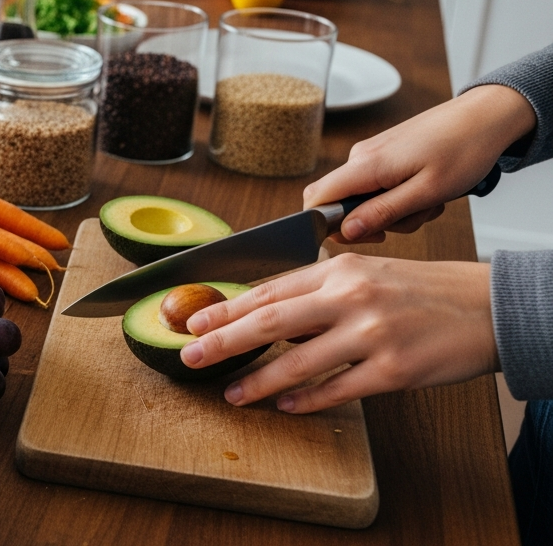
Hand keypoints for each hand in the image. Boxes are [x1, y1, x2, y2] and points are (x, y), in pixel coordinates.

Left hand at [180, 254, 496, 413]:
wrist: (487, 307)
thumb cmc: (422, 290)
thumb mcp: (366, 274)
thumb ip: (318, 291)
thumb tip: (266, 311)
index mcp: (339, 270)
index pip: (269, 291)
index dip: (226, 309)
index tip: (193, 323)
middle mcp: (351, 298)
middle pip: (270, 322)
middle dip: (222, 341)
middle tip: (189, 356)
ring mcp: (372, 334)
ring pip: (298, 363)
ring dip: (258, 381)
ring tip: (232, 394)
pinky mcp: (394, 370)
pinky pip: (338, 389)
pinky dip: (307, 400)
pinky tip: (285, 406)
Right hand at [304, 84, 535, 243]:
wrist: (485, 116)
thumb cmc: (463, 150)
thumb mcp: (426, 192)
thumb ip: (382, 213)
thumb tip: (344, 231)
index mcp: (365, 164)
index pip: (316, 199)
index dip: (327, 225)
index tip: (364, 235)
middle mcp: (360, 156)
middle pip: (341, 203)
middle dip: (372, 221)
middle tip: (411, 218)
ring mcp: (372, 154)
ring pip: (364, 198)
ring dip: (395, 211)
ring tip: (429, 202)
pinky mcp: (384, 154)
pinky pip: (378, 186)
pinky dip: (400, 197)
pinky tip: (427, 191)